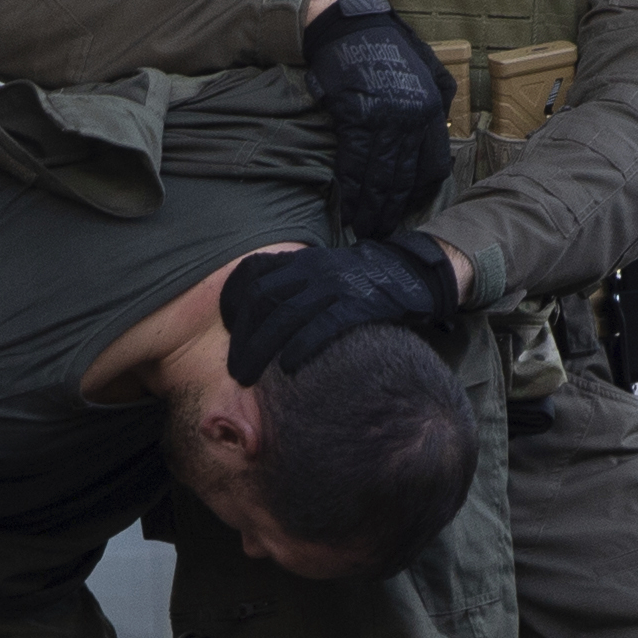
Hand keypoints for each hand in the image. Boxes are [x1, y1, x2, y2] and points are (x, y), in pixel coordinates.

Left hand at [219, 231, 461, 384]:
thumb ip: (294, 285)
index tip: (225, 331)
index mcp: (302, 260)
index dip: (232, 303)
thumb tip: (259, 315)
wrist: (412, 274)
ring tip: (248, 377)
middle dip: (242, 337)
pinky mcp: (358, 305)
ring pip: (285, 314)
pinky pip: (322, 325)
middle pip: (262, 300)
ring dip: (261, 348)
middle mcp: (314, 269)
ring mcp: (335, 285)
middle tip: (234, 370)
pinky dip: (301, 345)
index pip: (252, 275)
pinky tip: (287, 367)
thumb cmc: (361, 282)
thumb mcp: (324, 272)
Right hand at [301, 0, 454, 237]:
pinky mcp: (354, 116)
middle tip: (382, 232)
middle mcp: (411, 118)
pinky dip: (351, 187)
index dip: (418, 194)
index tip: (405, 211)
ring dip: (370, 206)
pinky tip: (347, 205)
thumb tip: (440, 129)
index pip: (431, 165)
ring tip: (363, 228)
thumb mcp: (426, 66)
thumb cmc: (385, 44)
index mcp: (431, 109)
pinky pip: (354, 161)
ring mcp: (383, 118)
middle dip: (392, 208)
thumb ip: (437, 98)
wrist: (347, 23)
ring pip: (379, 175)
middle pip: (404, 177)